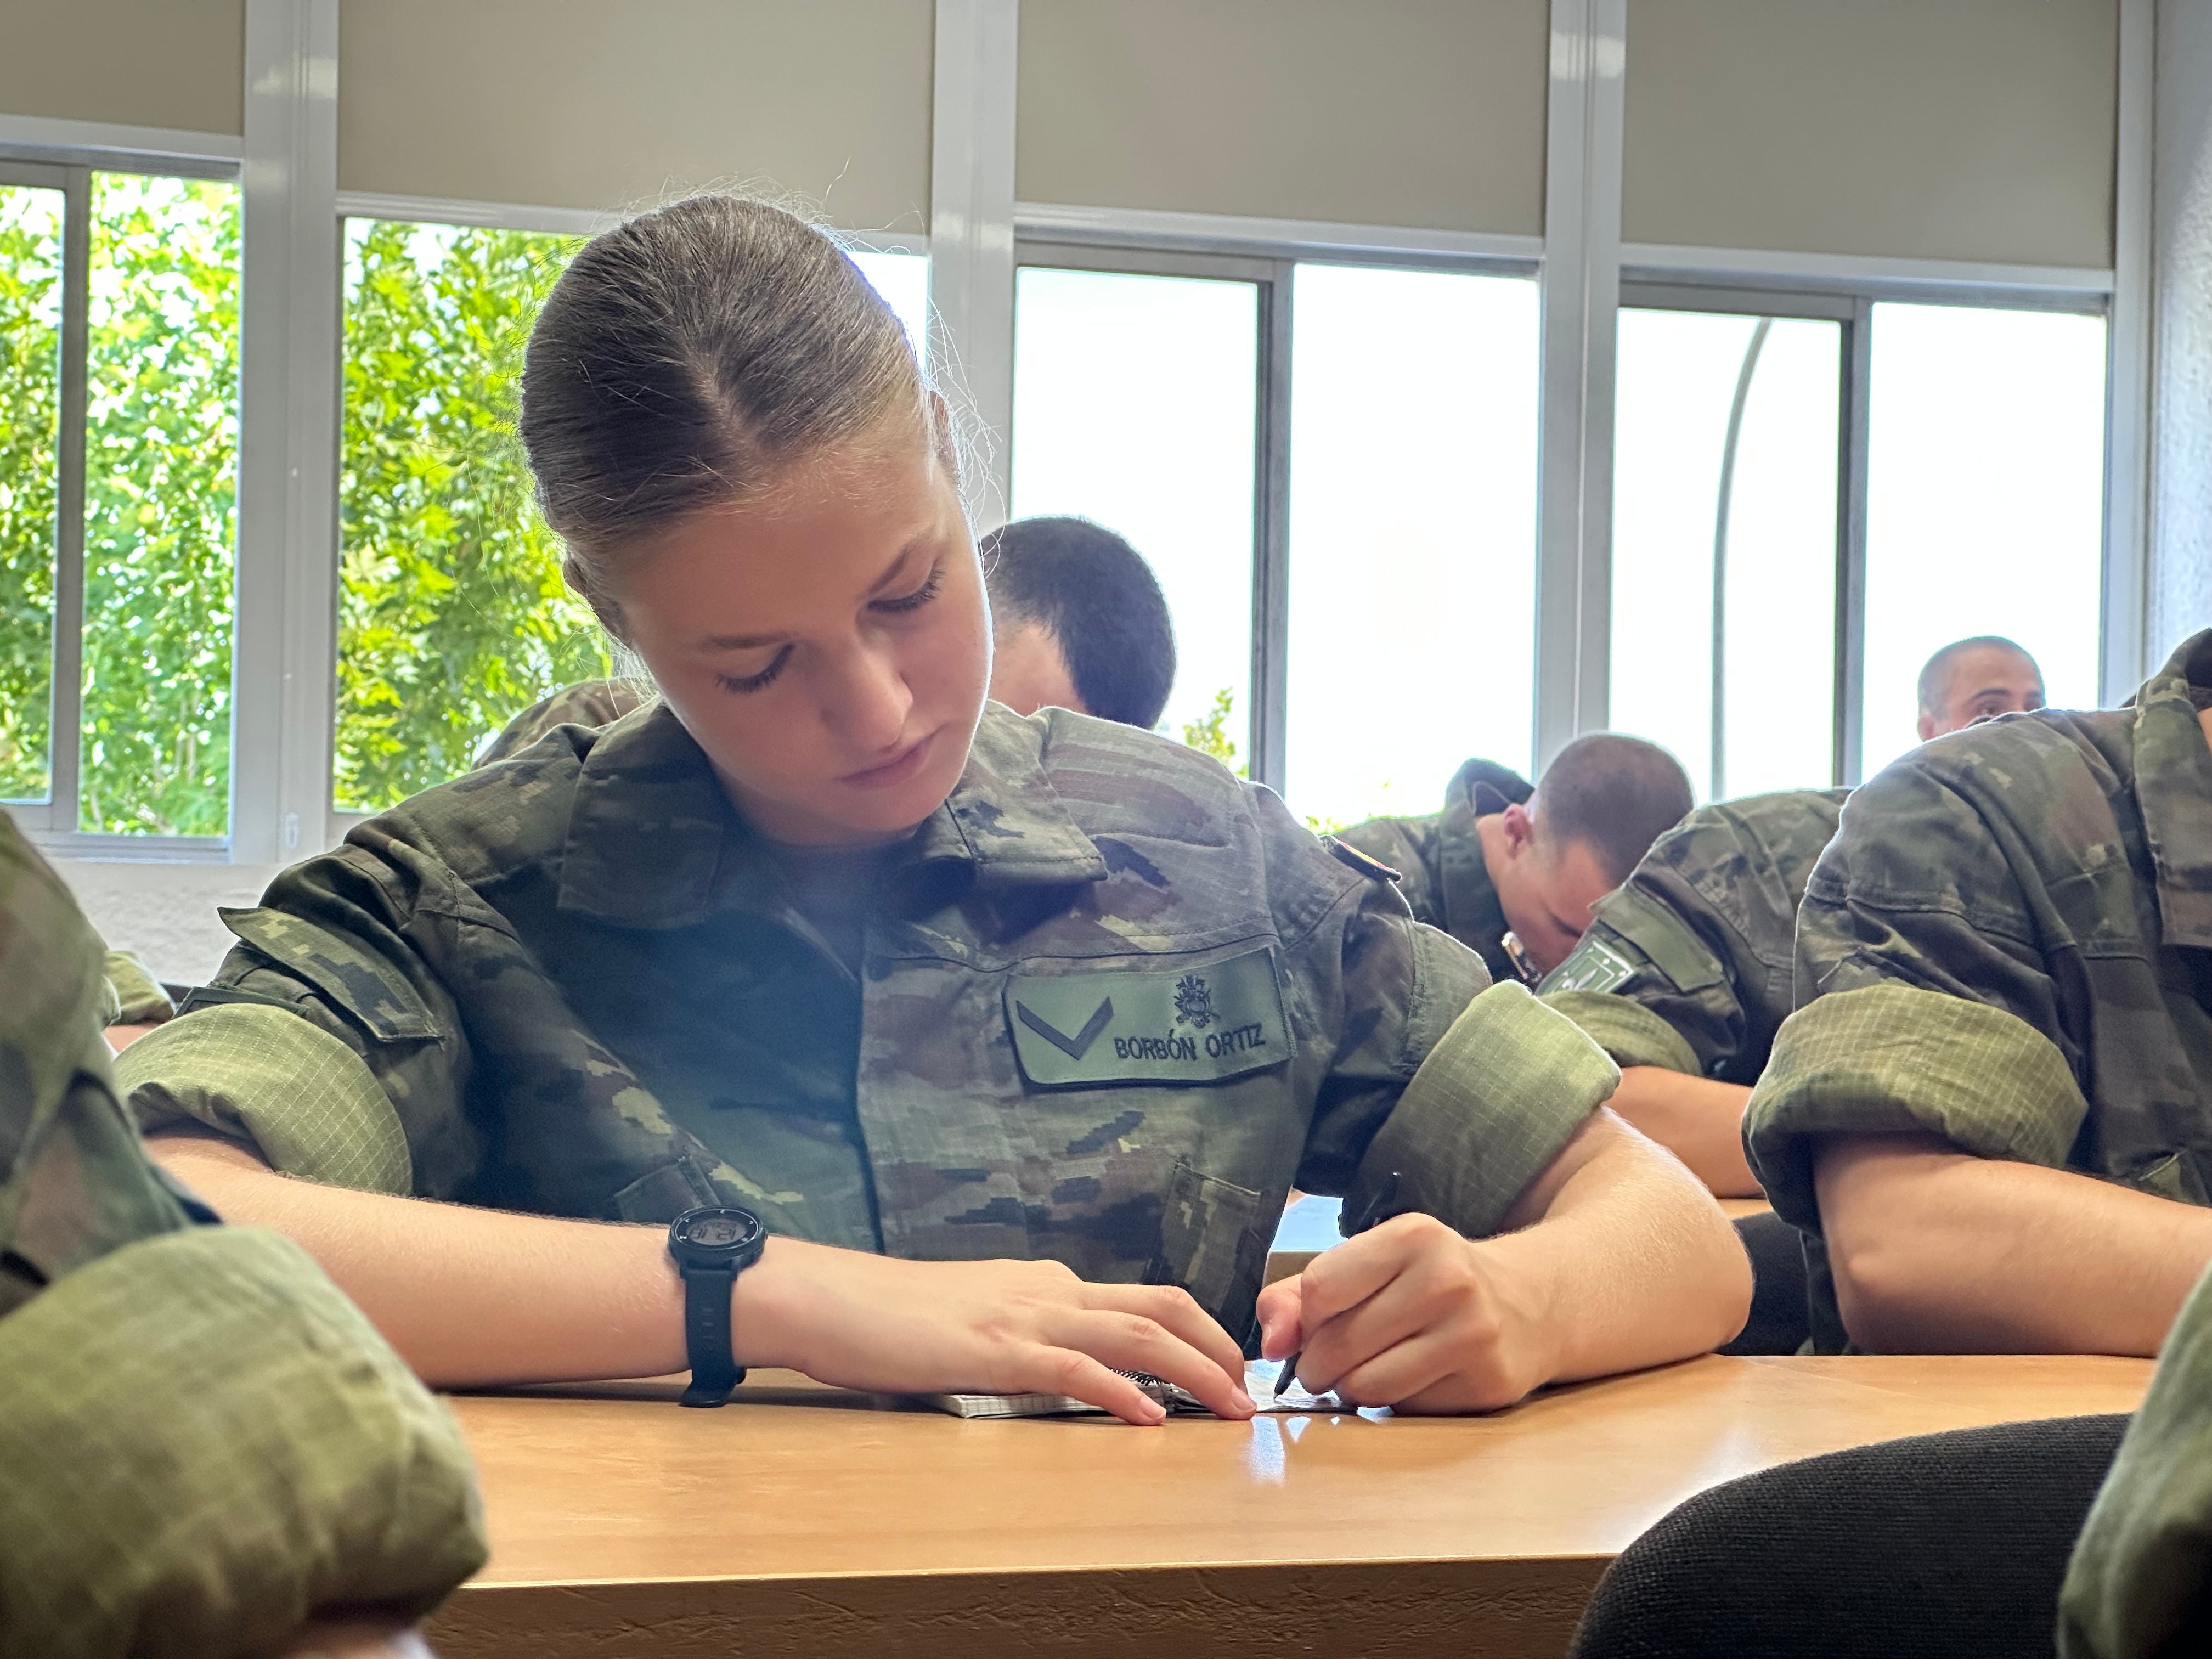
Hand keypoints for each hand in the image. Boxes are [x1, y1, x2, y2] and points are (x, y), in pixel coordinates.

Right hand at [739, 1240, 1255, 1425]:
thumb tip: (1068, 1358)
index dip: (1200, 1330)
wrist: (832, 1300)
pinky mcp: (996, 1350)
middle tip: (1253, 1389)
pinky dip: (1121, 1391)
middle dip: (1219, 1345)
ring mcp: (1026, 1316)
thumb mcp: (980, 1311)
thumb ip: (1028, 1328)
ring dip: (1194, 1369)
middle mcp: (1050, 1289)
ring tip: (1231, 1405)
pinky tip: (1150, 1418)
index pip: (1145, 1298)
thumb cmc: (896, 1315)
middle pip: (1162, 1306)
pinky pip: (1075, 1369)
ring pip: (1136, 1333)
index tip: (1232, 1366)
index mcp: (1049, 1282)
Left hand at [1254, 1213, 1553, 1412]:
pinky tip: (1412, 1379)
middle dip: (1317, 1364)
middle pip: (1337, 1344)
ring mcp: (1473, 1334)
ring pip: (1366, 1387)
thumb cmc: (1428, 1283)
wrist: (1529, 1304)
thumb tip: (1271, 1344)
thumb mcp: (1370, 1265)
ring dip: (1351, 1389)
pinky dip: (1394, 1404)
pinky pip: (1405, 1410)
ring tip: (1367, 1370)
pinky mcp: (1487, 1383)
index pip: (1320, 1288)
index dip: (1305, 1318)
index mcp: (1412, 1237)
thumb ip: (1300, 1295)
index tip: (1316, 1324)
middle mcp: (1447, 1280)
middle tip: (1328, 1362)